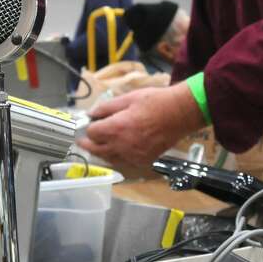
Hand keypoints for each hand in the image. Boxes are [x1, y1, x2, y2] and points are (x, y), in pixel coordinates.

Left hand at [77, 83, 205, 167]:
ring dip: (101, 152)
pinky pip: (123, 163)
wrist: (179, 114)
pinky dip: (117, 158)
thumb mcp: (128, 98)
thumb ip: (107, 107)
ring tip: (98, 146)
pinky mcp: (143, 161)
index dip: (89, 127)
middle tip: (83, 140)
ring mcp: (132, 156)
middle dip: (88, 144)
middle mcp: (121, 146)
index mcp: (115, 128)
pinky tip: (117, 151)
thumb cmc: (154, 101)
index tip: (89, 124)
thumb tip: (92, 113)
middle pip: (96, 150)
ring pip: (108, 159)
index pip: (91, 133)